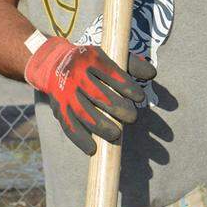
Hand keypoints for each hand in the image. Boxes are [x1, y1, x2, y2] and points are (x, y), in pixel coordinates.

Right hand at [24, 35, 154, 154]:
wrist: (54, 64)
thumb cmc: (91, 64)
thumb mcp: (110, 57)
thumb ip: (132, 64)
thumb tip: (152, 74)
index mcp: (91, 59)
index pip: (111, 73)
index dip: (127, 86)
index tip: (140, 98)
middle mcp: (76, 75)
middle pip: (97, 94)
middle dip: (116, 107)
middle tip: (132, 118)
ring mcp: (66, 93)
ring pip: (83, 112)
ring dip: (99, 126)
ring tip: (116, 135)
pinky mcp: (59, 108)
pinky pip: (69, 125)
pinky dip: (80, 139)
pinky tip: (92, 150)